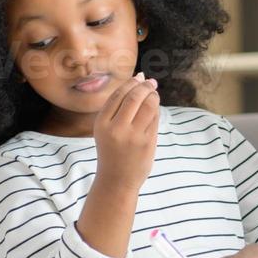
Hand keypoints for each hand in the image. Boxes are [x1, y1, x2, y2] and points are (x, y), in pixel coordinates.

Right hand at [93, 72, 159, 189]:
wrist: (116, 180)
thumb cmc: (112, 150)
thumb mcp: (106, 129)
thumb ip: (119, 107)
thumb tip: (140, 77)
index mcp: (102, 123)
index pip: (119, 95)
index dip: (132, 83)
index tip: (140, 78)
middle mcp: (116, 128)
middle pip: (135, 97)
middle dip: (145, 86)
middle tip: (151, 83)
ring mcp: (133, 136)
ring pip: (148, 106)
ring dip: (154, 96)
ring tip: (154, 94)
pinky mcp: (147, 142)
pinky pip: (155, 119)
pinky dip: (156, 110)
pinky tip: (154, 109)